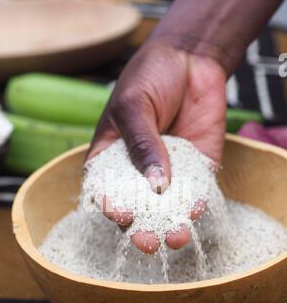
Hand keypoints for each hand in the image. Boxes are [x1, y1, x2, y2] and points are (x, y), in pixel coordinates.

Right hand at [86, 42, 226, 253]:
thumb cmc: (149, 77)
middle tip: (148, 243)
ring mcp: (167, 171)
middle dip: (141, 228)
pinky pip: (194, 191)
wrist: (190, 59)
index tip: (121, 216)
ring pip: (166, 207)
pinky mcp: (194, 168)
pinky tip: (195, 211)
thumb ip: (142, 144)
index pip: (106, 191)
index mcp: (111, 158)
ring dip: (170, 225)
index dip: (111, 207)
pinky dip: (195, 204)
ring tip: (175, 238)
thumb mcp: (134, 106)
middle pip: (136, 208)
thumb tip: (156, 185)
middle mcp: (137, 170)